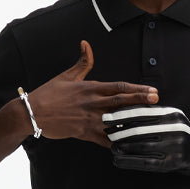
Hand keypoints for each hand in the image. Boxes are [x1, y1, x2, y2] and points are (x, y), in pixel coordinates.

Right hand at [25, 41, 158, 145]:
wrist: (32, 113)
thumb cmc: (49, 94)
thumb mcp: (67, 76)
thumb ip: (82, 62)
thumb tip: (86, 44)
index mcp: (90, 88)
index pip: (119, 88)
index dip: (137, 89)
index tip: (152, 91)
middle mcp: (92, 103)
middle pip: (122, 102)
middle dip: (141, 102)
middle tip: (157, 101)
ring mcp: (89, 119)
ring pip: (116, 122)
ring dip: (133, 123)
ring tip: (150, 125)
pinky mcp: (83, 133)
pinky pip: (104, 140)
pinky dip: (117, 143)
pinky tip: (130, 145)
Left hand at [102, 105, 189, 179]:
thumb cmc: (179, 132)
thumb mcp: (170, 118)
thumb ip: (152, 113)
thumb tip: (125, 110)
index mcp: (172, 115)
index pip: (142, 113)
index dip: (122, 115)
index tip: (108, 116)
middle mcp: (173, 130)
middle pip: (140, 129)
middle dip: (120, 130)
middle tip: (106, 130)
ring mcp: (173, 147)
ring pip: (141, 146)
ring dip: (123, 146)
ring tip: (110, 144)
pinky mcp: (170, 163)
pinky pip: (145, 162)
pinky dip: (129, 161)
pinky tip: (116, 160)